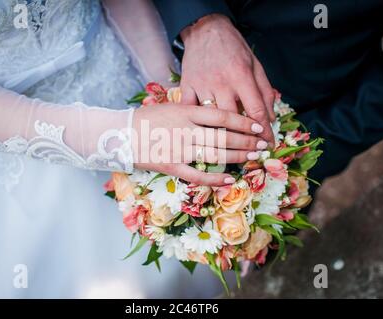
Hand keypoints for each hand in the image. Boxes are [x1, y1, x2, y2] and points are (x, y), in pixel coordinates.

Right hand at [132, 104, 268, 185]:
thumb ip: (193, 110)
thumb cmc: (147, 118)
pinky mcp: (171, 166)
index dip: (243, 122)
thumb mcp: (171, 106)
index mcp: (186, 111)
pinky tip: (229, 180)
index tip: (257, 127)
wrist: (120, 134)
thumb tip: (218, 115)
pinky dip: (215, 179)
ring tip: (254, 158)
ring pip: (216, 154)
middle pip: (224, 136)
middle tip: (262, 144)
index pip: (222, 116)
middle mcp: (186, 130)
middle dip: (247, 141)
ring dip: (238, 157)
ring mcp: (179, 149)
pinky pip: (197, 175)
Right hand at [180, 14, 275, 145]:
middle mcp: (221, 82)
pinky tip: (203, 135)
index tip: (268, 144)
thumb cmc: (234, 48)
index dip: (264, 131)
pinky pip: (190, 111)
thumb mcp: (255, 65)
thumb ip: (264, 91)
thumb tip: (270, 118)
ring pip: (210, 119)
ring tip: (231, 150)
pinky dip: (196, 124)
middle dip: (244, 139)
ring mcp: (201, 85)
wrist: (205, 30)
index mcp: (241, 75)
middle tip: (252, 151)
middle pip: (232, 120)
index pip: (255, 109)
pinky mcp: (186, 86)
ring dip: (221, 137)